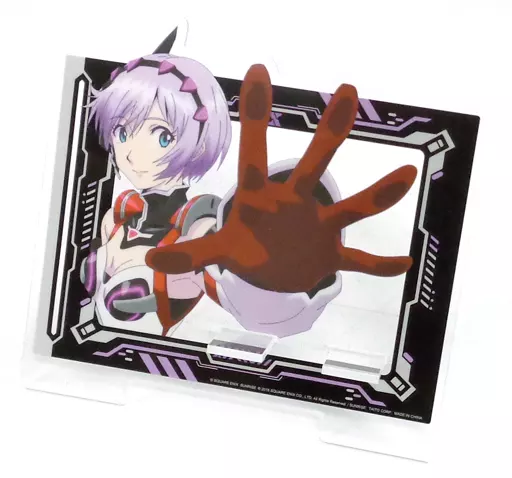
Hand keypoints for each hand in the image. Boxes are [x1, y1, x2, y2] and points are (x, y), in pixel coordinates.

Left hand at [146, 65, 416, 292]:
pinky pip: (360, 261)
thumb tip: (151, 258)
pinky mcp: (332, 257)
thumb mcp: (219, 252)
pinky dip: (379, 265)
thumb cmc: (247, 250)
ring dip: (376, 194)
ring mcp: (319, 228)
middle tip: (348, 89)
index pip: (254, 154)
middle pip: (313, 165)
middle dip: (328, 133)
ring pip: (351, 207)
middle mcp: (295, 203)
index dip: (256, 116)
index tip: (258, 70)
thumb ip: (191, 254)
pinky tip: (404, 261)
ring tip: (404, 176)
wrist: (273, 272)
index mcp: (260, 199)